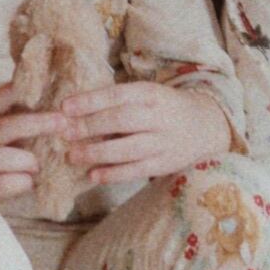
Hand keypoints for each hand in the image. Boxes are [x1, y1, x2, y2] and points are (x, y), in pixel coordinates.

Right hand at [0, 83, 65, 202]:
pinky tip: (29, 181)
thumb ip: (12, 111)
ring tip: (39, 163)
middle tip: (62, 121)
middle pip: (2, 127)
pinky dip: (20, 182)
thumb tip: (52, 93)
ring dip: (25, 159)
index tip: (45, 82)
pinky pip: (2, 184)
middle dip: (34, 124)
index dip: (18, 90)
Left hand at [62, 82, 235, 185]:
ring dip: (97, 153)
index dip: (90, 101)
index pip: (117, 95)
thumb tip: (70, 112)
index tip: (64, 107)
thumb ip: (115, 102)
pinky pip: (137, 170)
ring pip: (128, 148)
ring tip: (72, 156)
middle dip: (89, 126)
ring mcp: (163, 142)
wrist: (205, 126)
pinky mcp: (165, 164)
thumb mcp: (144, 95)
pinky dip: (113, 174)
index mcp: (150, 93)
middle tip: (64, 132)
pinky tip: (93, 175)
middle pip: (121, 120)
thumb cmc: (162, 108)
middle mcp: (158, 116)